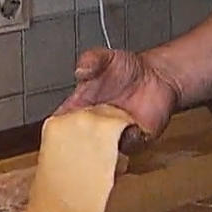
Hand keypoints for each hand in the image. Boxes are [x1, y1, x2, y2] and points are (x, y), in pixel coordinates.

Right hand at [58, 47, 180, 147]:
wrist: (157, 75)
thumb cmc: (127, 68)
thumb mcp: (106, 58)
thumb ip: (92, 60)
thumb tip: (80, 69)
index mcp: (82, 107)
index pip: (62, 124)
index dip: (56, 133)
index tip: (55, 135)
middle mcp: (96, 124)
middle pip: (80, 144)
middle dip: (77, 149)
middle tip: (81, 143)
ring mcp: (114, 134)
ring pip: (102, 152)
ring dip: (103, 150)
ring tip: (108, 136)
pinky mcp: (134, 139)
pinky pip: (127, 149)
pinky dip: (127, 143)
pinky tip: (130, 130)